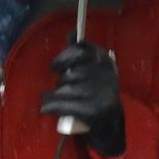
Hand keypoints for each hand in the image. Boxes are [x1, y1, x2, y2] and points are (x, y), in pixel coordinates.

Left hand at [38, 43, 124, 158]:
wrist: (111, 126)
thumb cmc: (97, 94)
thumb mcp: (94, 71)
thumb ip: (81, 53)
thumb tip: (72, 32)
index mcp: (105, 60)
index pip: (79, 49)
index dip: (63, 58)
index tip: (55, 67)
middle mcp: (105, 74)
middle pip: (68, 72)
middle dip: (61, 82)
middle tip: (65, 91)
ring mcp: (100, 92)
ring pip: (62, 88)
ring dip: (54, 96)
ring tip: (57, 101)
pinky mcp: (92, 110)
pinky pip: (60, 104)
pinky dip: (50, 106)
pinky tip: (47, 108)